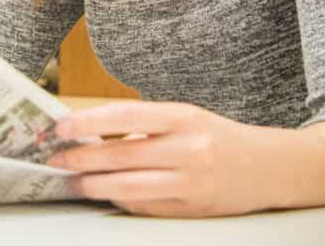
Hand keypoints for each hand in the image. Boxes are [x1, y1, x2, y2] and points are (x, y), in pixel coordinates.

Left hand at [46, 100, 277, 216]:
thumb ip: (145, 125)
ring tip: (72, 182)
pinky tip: (104, 194)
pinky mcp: (191, 209)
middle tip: (54, 159)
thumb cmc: (217, 137)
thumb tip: (91, 134)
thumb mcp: (186, 117)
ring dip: (93, 185)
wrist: (270, 168)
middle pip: (122, 154)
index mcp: (184, 117)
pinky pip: (145, 206)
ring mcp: (191, 182)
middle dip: (81, 158)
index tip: (61, 127)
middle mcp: (188, 149)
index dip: (88, 122)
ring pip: (129, 186)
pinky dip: (119, 200)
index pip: (126, 115)